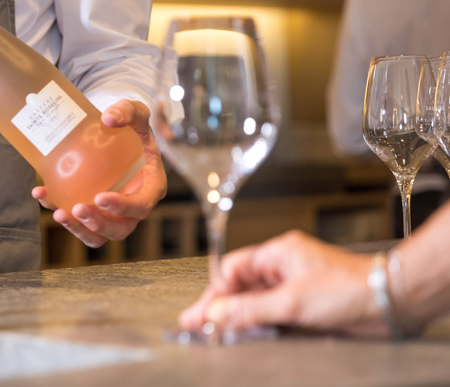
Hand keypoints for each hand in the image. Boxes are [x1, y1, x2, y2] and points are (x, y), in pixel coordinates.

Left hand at [32, 99, 166, 246]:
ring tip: (58, 213)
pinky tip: (41, 193)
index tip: (100, 197)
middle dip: (98, 224)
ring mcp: (112, 213)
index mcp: (150, 186)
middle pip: (120, 229)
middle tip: (77, 208)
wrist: (115, 134)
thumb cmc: (131, 127)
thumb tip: (108, 117)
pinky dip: (60, 212)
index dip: (123, 207)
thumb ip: (128, 110)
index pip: (141, 205)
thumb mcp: (136, 112)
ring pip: (98, 235)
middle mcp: (133, 206)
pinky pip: (78, 221)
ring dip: (78, 229)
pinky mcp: (92, 211)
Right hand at [178, 230, 387, 336]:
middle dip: (220, 306)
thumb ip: (250, 308)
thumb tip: (216, 313)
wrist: (390, 302)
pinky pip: (272, 314)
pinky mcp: (305, 306)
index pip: (233, 269)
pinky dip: (258, 324)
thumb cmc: (350, 289)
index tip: (201, 314)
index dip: (215, 292)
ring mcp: (294, 287)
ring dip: (238, 317)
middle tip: (198, 326)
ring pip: (255, 301)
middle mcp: (284, 267)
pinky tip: (247, 334)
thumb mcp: (291, 301)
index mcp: (278, 253)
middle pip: (241, 286)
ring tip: (217, 333)